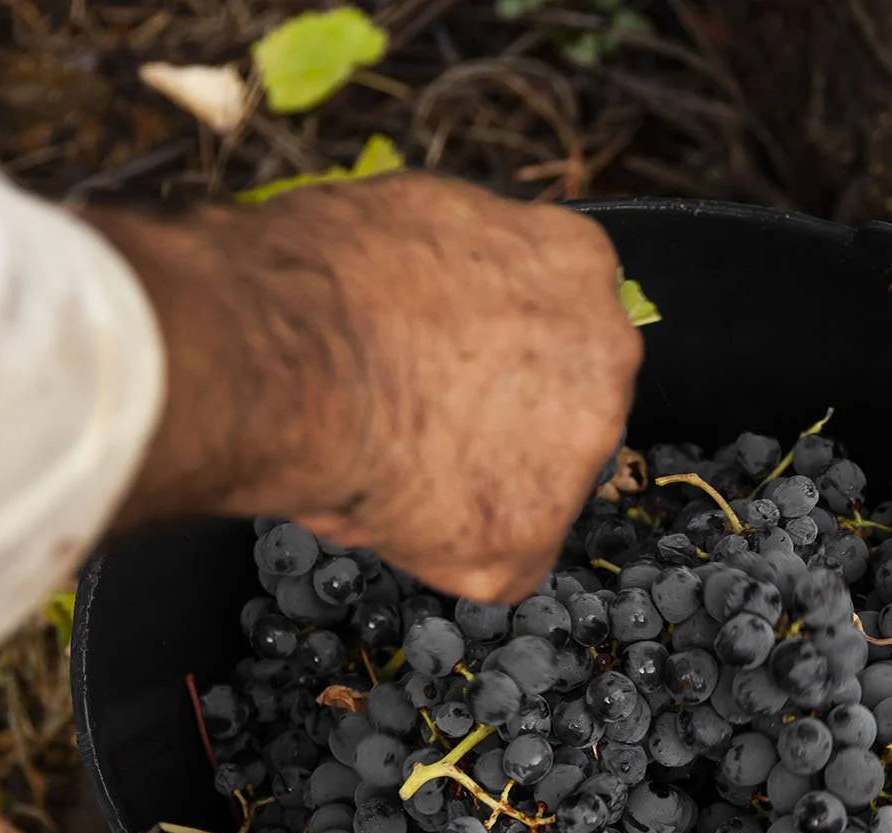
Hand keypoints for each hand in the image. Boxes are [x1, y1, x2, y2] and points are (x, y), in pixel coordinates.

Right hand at [92, 173, 640, 602]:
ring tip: (388, 461)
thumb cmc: (319, 277)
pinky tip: (385, 508)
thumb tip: (446, 291)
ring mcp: (576, 455)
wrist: (285, 360)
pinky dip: (439, 550)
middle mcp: (605, 355)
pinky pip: (490, 559)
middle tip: (421, 419)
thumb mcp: (412, 214)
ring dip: (471, 484)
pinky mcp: (528, 542)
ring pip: (532, 485)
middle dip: (502, 418)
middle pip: (565, 401)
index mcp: (575, 263)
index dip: (498, 347)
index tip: (451, 360)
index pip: (561, 316)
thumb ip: (466, 260)